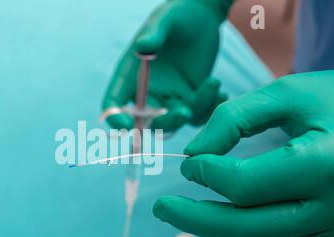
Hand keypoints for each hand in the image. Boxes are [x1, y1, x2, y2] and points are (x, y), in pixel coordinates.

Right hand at [102, 0, 232, 131]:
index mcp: (131, 74)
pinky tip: (220, 92)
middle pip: (148, 121)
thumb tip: (142, 46)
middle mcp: (147, 91)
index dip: (113, 116)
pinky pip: (197, 116)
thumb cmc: (178, 14)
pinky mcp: (190, 99)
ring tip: (213, 82)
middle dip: (166, 121)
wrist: (204, 15)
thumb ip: (154, 33)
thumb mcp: (166, 19)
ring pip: (177, 121)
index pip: (114, 101)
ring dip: (195, 110)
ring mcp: (169, 98)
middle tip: (185, 112)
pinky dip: (209, 111)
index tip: (124, 125)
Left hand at [154, 71, 333, 236]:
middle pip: (246, 227)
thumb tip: (193, 153)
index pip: (244, 184)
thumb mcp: (289, 94)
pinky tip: (223, 229)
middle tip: (161, 209)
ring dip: (216, 235)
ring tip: (187, 216)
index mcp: (323, 164)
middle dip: (195, 219)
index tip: (188, 163)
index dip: (206, 174)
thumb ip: (235, 118)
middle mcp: (332, 207)